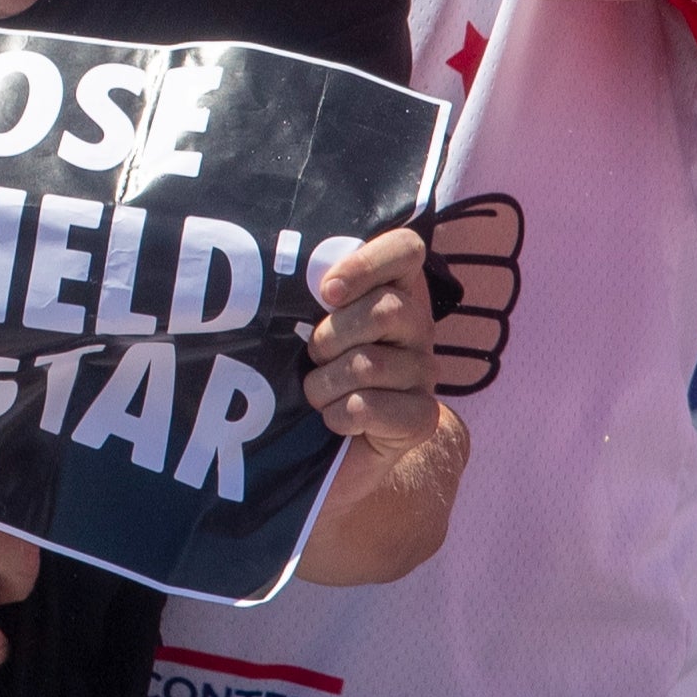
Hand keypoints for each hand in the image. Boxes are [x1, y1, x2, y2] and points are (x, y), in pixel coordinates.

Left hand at [304, 226, 447, 455]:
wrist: (329, 447)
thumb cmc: (312, 371)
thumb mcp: (306, 324)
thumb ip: (307, 295)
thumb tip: (272, 272)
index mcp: (394, 288)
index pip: (406, 249)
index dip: (365, 264)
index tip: (326, 292)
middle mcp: (418, 325)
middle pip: (386, 309)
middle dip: (331, 337)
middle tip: (313, 357)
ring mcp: (424, 371)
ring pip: (370, 363)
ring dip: (324, 383)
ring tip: (317, 393)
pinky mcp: (422, 416)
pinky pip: (370, 407)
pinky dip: (337, 416)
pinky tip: (334, 420)